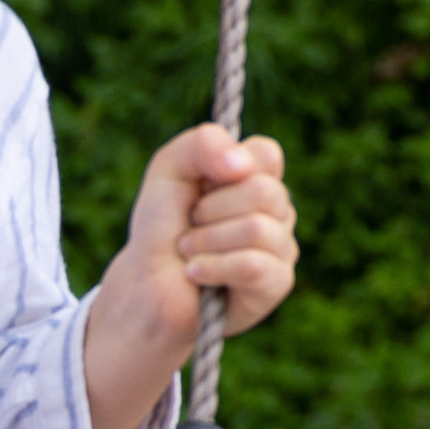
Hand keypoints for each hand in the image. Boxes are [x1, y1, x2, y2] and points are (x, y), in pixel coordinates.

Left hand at [121, 122, 297, 350]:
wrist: (147, 285)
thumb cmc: (162, 227)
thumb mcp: (169, 170)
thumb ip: (202, 143)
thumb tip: (241, 165)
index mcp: (258, 178)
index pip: (266, 154)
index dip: (226, 169)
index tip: (201, 186)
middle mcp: (277, 211)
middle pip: (264, 191)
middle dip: (211, 210)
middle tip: (190, 226)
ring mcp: (282, 247)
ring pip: (257, 229)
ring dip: (206, 241)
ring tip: (189, 252)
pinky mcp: (276, 284)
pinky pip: (252, 265)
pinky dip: (212, 267)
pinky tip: (195, 273)